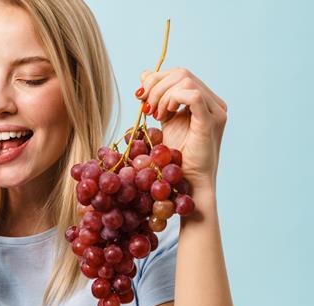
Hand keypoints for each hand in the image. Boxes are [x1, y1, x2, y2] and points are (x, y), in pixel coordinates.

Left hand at [136, 67, 227, 189]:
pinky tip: (165, 115)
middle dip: (156, 86)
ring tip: (155, 115)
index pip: (179, 74)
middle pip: (181, 73)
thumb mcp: (164, 119)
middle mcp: (215, 103)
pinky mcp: (211, 122)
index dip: (156, 80)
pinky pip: (193, 96)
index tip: (141, 98)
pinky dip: (173, 99)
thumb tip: (145, 74)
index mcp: (205, 100)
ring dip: (162, 95)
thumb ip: (157, 97)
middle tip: (146, 108)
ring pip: (185, 81)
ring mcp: (216, 111)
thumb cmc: (177, 155)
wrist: (186, 181)